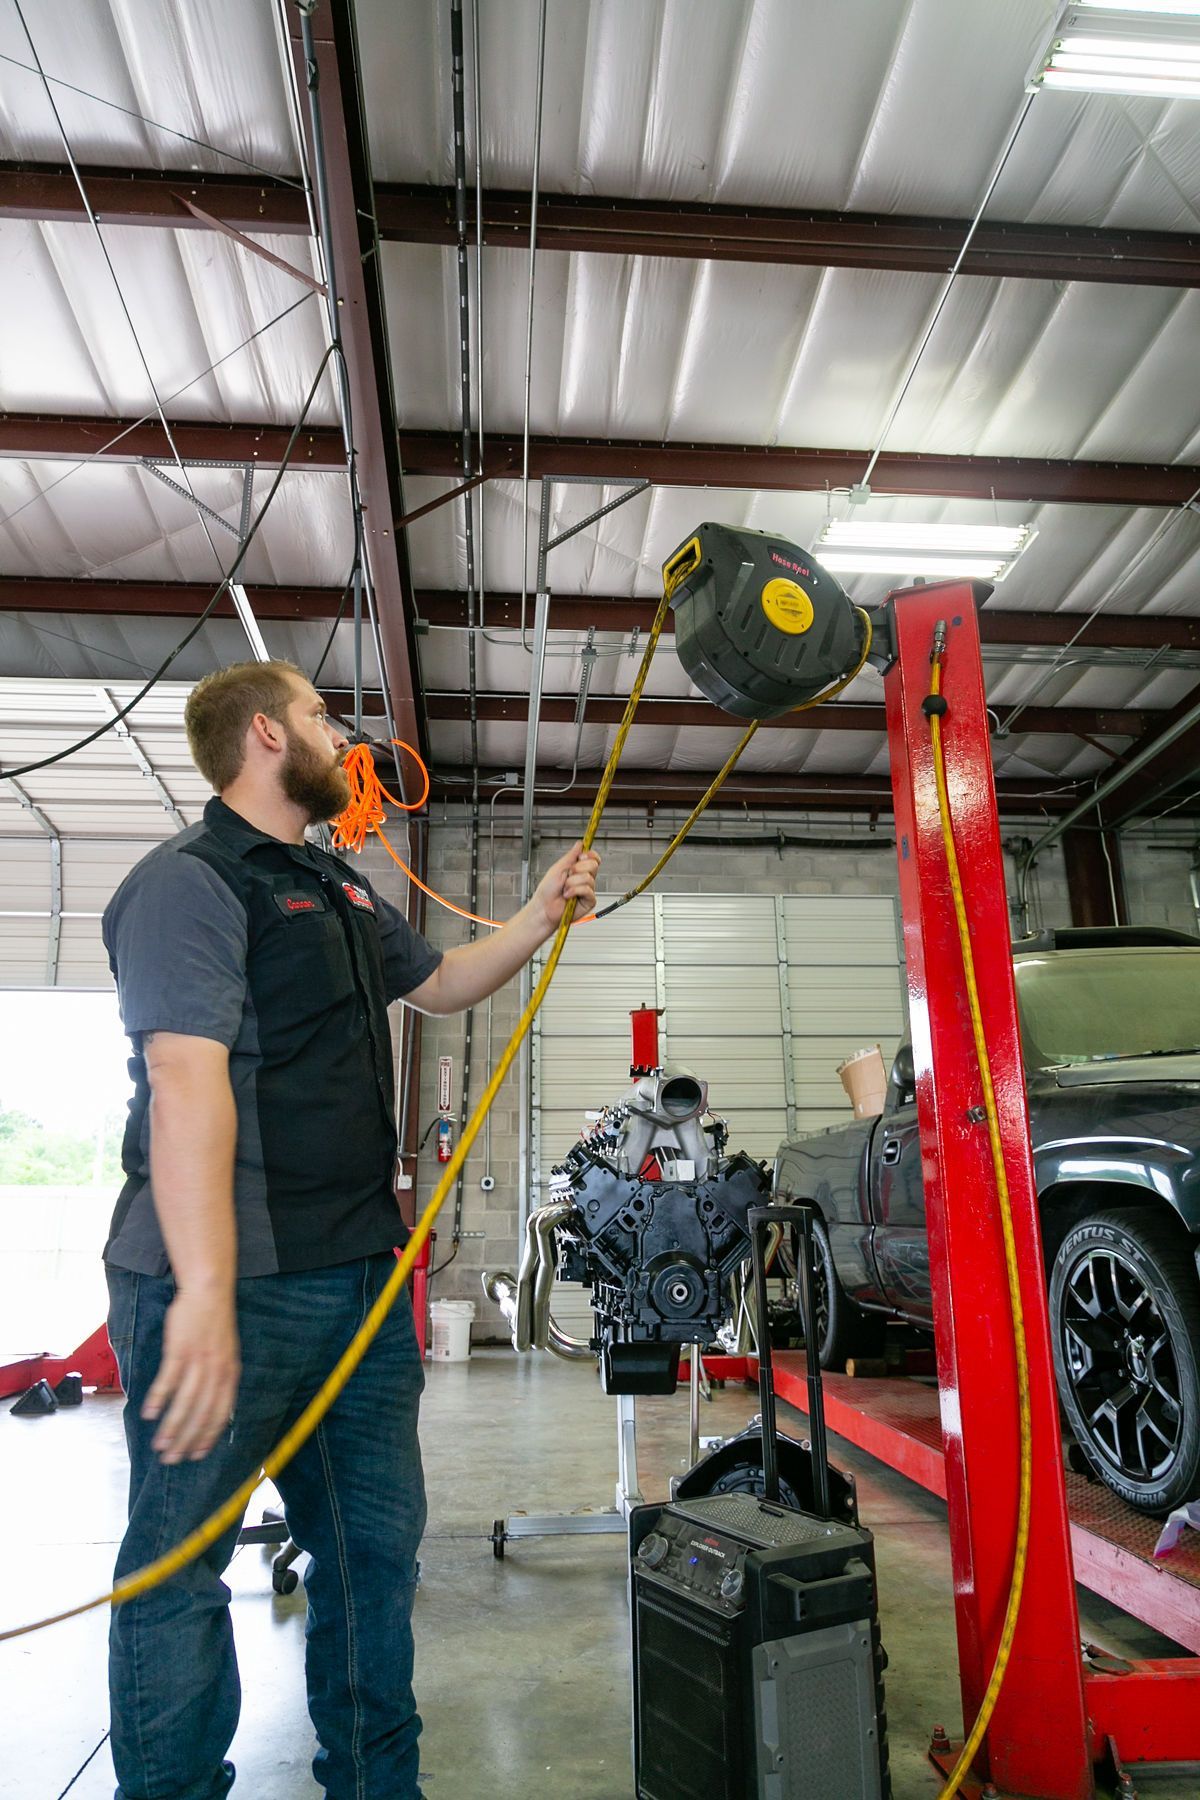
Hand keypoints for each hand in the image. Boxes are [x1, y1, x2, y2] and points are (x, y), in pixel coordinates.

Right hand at [142, 1286, 240, 1463]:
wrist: (208, 1292)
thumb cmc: (214, 1324)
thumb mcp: (226, 1354)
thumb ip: (221, 1380)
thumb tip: (215, 1408)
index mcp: (230, 1374)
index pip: (220, 1413)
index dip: (208, 1436)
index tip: (195, 1455)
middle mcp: (217, 1371)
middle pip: (201, 1413)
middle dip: (186, 1439)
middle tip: (171, 1458)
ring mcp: (198, 1360)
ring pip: (185, 1402)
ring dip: (171, 1426)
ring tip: (159, 1445)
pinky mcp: (180, 1350)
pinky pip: (169, 1380)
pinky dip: (159, 1399)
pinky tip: (149, 1413)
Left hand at [533, 841, 600, 931]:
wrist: (544, 907)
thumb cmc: (547, 891)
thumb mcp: (558, 868)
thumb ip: (571, 855)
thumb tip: (580, 844)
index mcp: (578, 870)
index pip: (592, 858)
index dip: (589, 855)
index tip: (580, 857)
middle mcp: (584, 879)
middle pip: (593, 865)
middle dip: (578, 868)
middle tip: (568, 875)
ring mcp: (587, 890)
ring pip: (588, 877)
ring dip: (572, 882)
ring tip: (565, 888)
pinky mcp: (589, 901)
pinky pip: (587, 890)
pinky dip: (575, 891)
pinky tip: (568, 895)